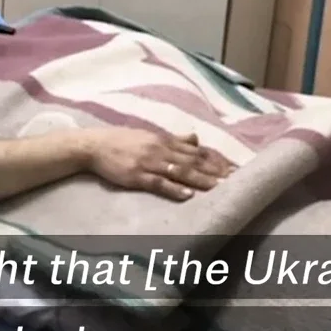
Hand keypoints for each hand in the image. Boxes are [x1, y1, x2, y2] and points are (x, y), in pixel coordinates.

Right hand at [81, 128, 233, 201]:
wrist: (93, 146)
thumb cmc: (121, 141)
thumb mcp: (149, 136)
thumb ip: (174, 140)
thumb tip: (195, 138)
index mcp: (165, 141)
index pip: (197, 152)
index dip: (216, 160)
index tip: (235, 168)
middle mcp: (160, 150)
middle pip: (193, 162)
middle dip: (216, 171)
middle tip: (236, 179)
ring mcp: (148, 163)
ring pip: (180, 172)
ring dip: (201, 180)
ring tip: (220, 188)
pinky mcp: (136, 176)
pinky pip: (158, 183)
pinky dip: (174, 189)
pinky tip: (188, 195)